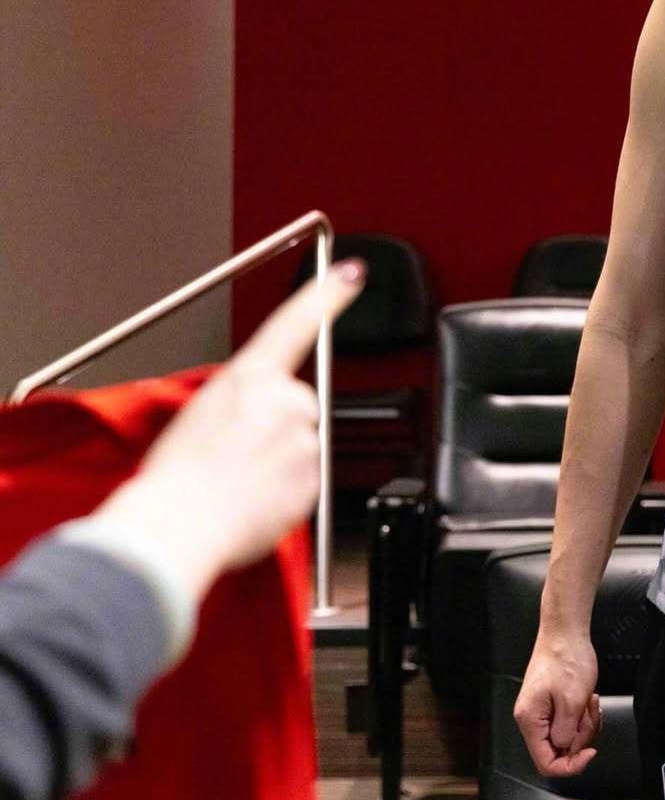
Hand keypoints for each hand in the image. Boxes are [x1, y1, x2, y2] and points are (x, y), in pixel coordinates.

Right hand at [90, 260, 365, 596]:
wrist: (179, 524)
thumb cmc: (177, 475)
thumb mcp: (199, 413)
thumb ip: (240, 401)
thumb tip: (251, 413)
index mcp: (250, 377)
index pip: (296, 322)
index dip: (328, 295)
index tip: (352, 274)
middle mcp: (285, 400)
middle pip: (297, 404)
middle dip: (276, 425)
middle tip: (238, 452)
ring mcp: (304, 438)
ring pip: (300, 444)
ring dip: (278, 460)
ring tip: (239, 480)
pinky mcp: (315, 477)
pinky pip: (305, 479)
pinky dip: (285, 489)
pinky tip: (253, 498)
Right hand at [513, 629, 601, 776]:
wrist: (565, 631)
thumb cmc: (565, 658)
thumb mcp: (572, 702)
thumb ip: (567, 733)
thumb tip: (566, 750)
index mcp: (530, 720)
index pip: (546, 763)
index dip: (570, 766)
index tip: (589, 752)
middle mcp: (531, 718)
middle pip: (559, 750)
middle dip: (581, 736)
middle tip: (589, 713)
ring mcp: (541, 710)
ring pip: (567, 736)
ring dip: (584, 723)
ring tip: (589, 701)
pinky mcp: (551, 703)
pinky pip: (569, 722)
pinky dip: (582, 714)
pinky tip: (587, 698)